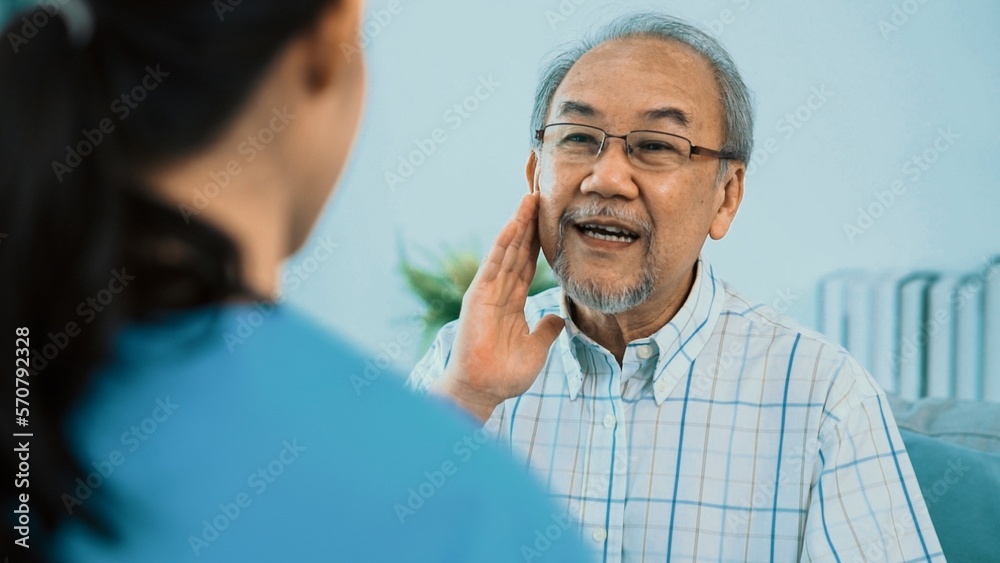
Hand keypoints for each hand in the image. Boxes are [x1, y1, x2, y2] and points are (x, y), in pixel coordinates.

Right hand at [432, 192, 564, 421]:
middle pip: (518, 250)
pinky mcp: (478, 296)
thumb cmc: (505, 374)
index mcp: (512, 302)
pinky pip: (494, 264)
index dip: (539, 241)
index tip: (550, 219)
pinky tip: (514, 224)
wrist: (484, 389)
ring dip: (518, 224)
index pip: (527, 264)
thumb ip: (546, 330)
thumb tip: (558, 317)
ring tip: (530, 198)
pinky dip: (503, 243)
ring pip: (507, 251)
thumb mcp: (536, 348)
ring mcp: (488, 292)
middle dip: (530, 224)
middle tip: (541, 195)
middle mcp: (499, 292)